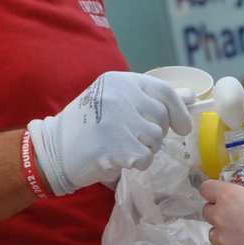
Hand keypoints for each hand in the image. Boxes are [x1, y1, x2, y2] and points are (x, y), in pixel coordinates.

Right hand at [26, 72, 192, 195]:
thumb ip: (152, 98)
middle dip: (156, 134)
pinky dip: (138, 163)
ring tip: (124, 147)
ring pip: (156, 138)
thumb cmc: (87, 126)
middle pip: (162, 117)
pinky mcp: (115, 145)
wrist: (53, 150)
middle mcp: (119, 96)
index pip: (163, 91)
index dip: (179, 110)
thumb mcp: (116, 102)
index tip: (183, 126)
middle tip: (136, 140)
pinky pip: (145, 157)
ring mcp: (117, 120)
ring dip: (146, 149)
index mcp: (119, 81)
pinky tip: (120, 159)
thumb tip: (191, 97)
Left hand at [200, 177, 243, 244]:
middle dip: (217, 211)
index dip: (213, 189)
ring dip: (222, 232)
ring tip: (240, 234)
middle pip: (206, 211)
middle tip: (236, 213)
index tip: (224, 193)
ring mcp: (223, 240)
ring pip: (213, 234)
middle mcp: (220, 217)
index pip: (206, 188)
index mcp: (228, 196)